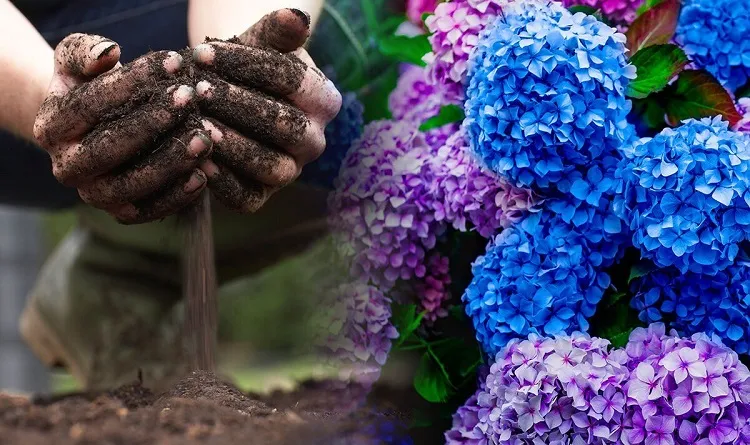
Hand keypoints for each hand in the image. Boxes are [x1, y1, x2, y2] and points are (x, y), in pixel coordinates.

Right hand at [33, 34, 213, 223]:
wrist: (96, 127)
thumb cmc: (91, 85)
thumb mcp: (77, 60)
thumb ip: (85, 51)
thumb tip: (108, 54)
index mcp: (51, 128)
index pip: (89, 104)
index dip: (132, 81)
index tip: (173, 61)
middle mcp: (66, 167)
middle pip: (108, 148)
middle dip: (152, 121)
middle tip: (189, 98)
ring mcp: (93, 194)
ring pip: (128, 186)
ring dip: (169, 163)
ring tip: (204, 139)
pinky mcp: (122, 213)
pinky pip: (148, 211)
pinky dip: (176, 197)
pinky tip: (203, 176)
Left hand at [191, 8, 341, 212]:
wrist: (224, 96)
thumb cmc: (244, 67)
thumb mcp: (259, 44)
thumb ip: (277, 31)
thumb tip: (296, 18)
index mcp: (324, 100)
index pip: (292, 81)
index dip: (248, 66)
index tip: (204, 54)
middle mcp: (314, 141)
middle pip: (286, 127)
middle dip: (240, 107)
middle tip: (199, 91)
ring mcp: (291, 171)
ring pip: (271, 166)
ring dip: (233, 146)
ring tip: (198, 125)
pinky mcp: (261, 196)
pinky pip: (247, 198)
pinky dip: (221, 182)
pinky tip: (196, 160)